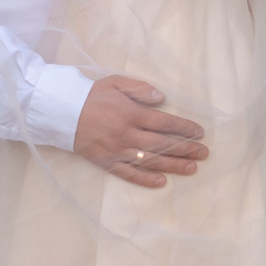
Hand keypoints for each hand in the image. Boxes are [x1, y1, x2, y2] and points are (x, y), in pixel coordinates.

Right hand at [71, 76, 205, 187]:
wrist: (61, 112)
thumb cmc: (91, 95)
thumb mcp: (115, 82)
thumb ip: (140, 89)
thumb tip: (162, 98)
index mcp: (131, 114)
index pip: (164, 123)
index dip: (184, 128)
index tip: (199, 132)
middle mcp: (127, 135)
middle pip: (162, 144)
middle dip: (186, 148)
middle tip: (204, 153)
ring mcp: (118, 151)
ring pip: (151, 160)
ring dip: (173, 165)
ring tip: (192, 168)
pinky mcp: (107, 163)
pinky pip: (129, 174)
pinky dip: (146, 179)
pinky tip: (162, 182)